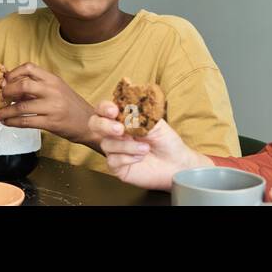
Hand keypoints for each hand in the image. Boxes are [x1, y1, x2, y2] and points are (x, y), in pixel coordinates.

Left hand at [0, 63, 95, 146]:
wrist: (91, 124)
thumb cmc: (71, 106)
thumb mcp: (58, 90)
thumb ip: (38, 87)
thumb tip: (12, 88)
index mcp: (53, 79)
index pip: (29, 68)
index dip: (13, 73)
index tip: (5, 81)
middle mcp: (53, 90)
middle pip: (23, 84)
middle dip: (6, 91)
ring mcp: (52, 107)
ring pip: (21, 106)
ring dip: (5, 111)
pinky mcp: (51, 123)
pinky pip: (26, 122)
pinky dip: (12, 122)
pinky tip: (6, 122)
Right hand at [89, 101, 209, 190]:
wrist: (176, 164)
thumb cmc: (167, 142)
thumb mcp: (155, 122)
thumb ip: (139, 113)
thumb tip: (126, 104)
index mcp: (122, 119)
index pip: (104, 109)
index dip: (104, 108)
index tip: (113, 110)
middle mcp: (115, 133)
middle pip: (95, 124)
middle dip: (104, 125)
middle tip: (120, 129)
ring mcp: (114, 150)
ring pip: (107, 144)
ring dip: (127, 146)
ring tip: (145, 148)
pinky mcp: (117, 166)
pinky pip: (113, 160)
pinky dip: (128, 157)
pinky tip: (140, 158)